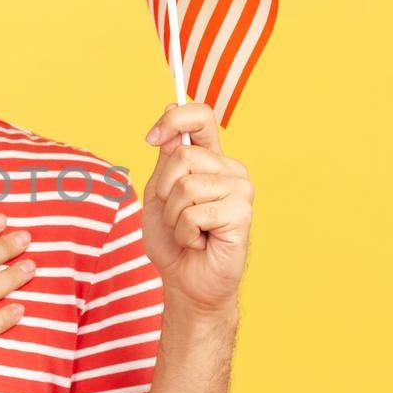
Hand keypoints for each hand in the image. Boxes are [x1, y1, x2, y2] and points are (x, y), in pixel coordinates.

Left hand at [140, 99, 253, 317]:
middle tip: (175, 215)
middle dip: (164, 191)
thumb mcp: (159, 192)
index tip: (151, 138)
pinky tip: (199, 242)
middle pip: (183, 157)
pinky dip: (185, 233)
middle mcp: (230, 169)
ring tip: (188, 230)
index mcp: (211, 159)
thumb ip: (166, 158)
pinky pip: (194, 213)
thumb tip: (171, 112)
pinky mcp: (242, 213)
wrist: (185, 280)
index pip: (201, 116)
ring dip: (174, 216)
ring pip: (186, 187)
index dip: (174, 119)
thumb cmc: (173, 239)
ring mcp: (240, 190)